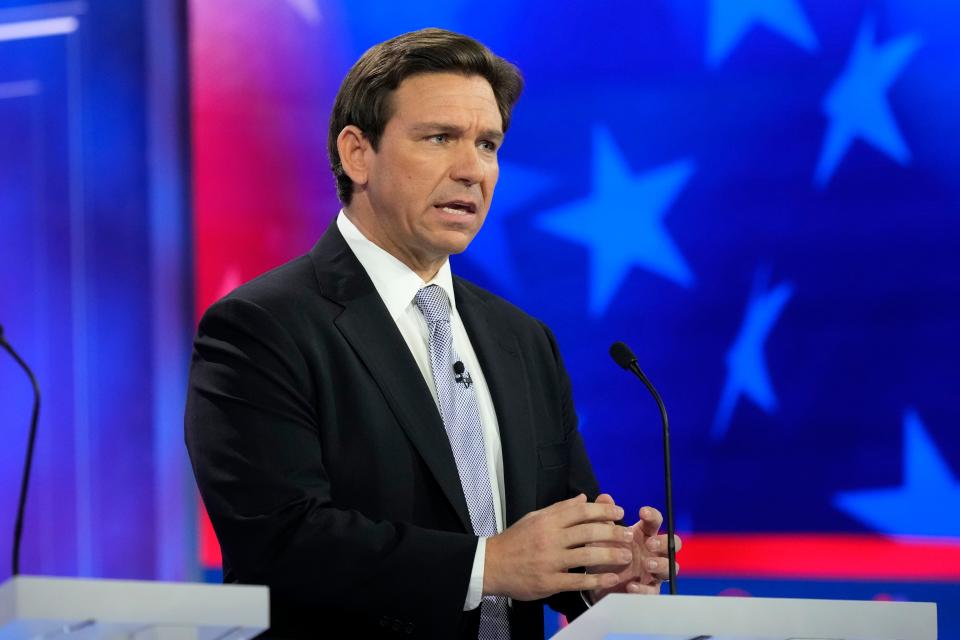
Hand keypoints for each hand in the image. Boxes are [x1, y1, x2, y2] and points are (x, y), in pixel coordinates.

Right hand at [483, 494, 634, 600]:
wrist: (491, 564)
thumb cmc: (515, 540)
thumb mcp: (534, 518)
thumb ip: (559, 509)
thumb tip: (583, 499)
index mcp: (547, 521)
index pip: (581, 511)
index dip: (603, 510)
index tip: (619, 512)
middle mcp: (550, 539)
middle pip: (588, 532)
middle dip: (613, 532)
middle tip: (629, 534)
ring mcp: (550, 561)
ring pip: (586, 557)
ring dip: (610, 556)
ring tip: (626, 556)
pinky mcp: (549, 582)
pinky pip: (577, 581)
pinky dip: (596, 581)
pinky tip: (611, 579)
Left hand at [588, 495, 681, 600]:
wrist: (596, 581)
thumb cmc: (604, 553)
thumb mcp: (600, 535)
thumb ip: (604, 517)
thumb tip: (605, 497)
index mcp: (643, 534)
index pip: (655, 521)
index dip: (652, 515)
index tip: (642, 512)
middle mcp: (653, 552)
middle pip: (673, 543)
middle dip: (665, 542)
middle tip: (650, 543)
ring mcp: (653, 571)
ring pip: (671, 567)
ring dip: (661, 564)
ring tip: (647, 564)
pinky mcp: (648, 589)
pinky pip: (653, 590)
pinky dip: (644, 588)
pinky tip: (632, 585)